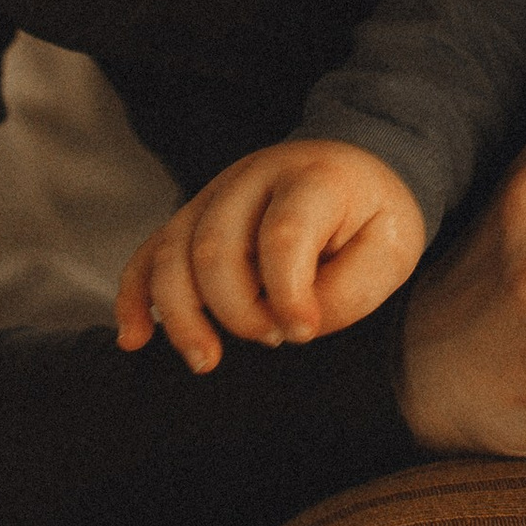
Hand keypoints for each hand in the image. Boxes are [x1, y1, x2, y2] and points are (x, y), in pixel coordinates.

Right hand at [116, 140, 426, 369]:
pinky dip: (134, 297)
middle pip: (215, 247)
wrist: (356, 166)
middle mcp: (253, 178)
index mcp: (312, 178)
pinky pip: (148, 254)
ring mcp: (214, 194)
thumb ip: (347, 292)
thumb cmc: (374, 216)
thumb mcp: (391, 250)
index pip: (282, 235)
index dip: (287, 294)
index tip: (302, 332)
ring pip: (171, 252)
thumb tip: (292, 326)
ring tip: (206, 360)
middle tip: (273, 338)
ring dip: (180, 315)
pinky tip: (135, 339)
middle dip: (237, 311)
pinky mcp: (192, 217)